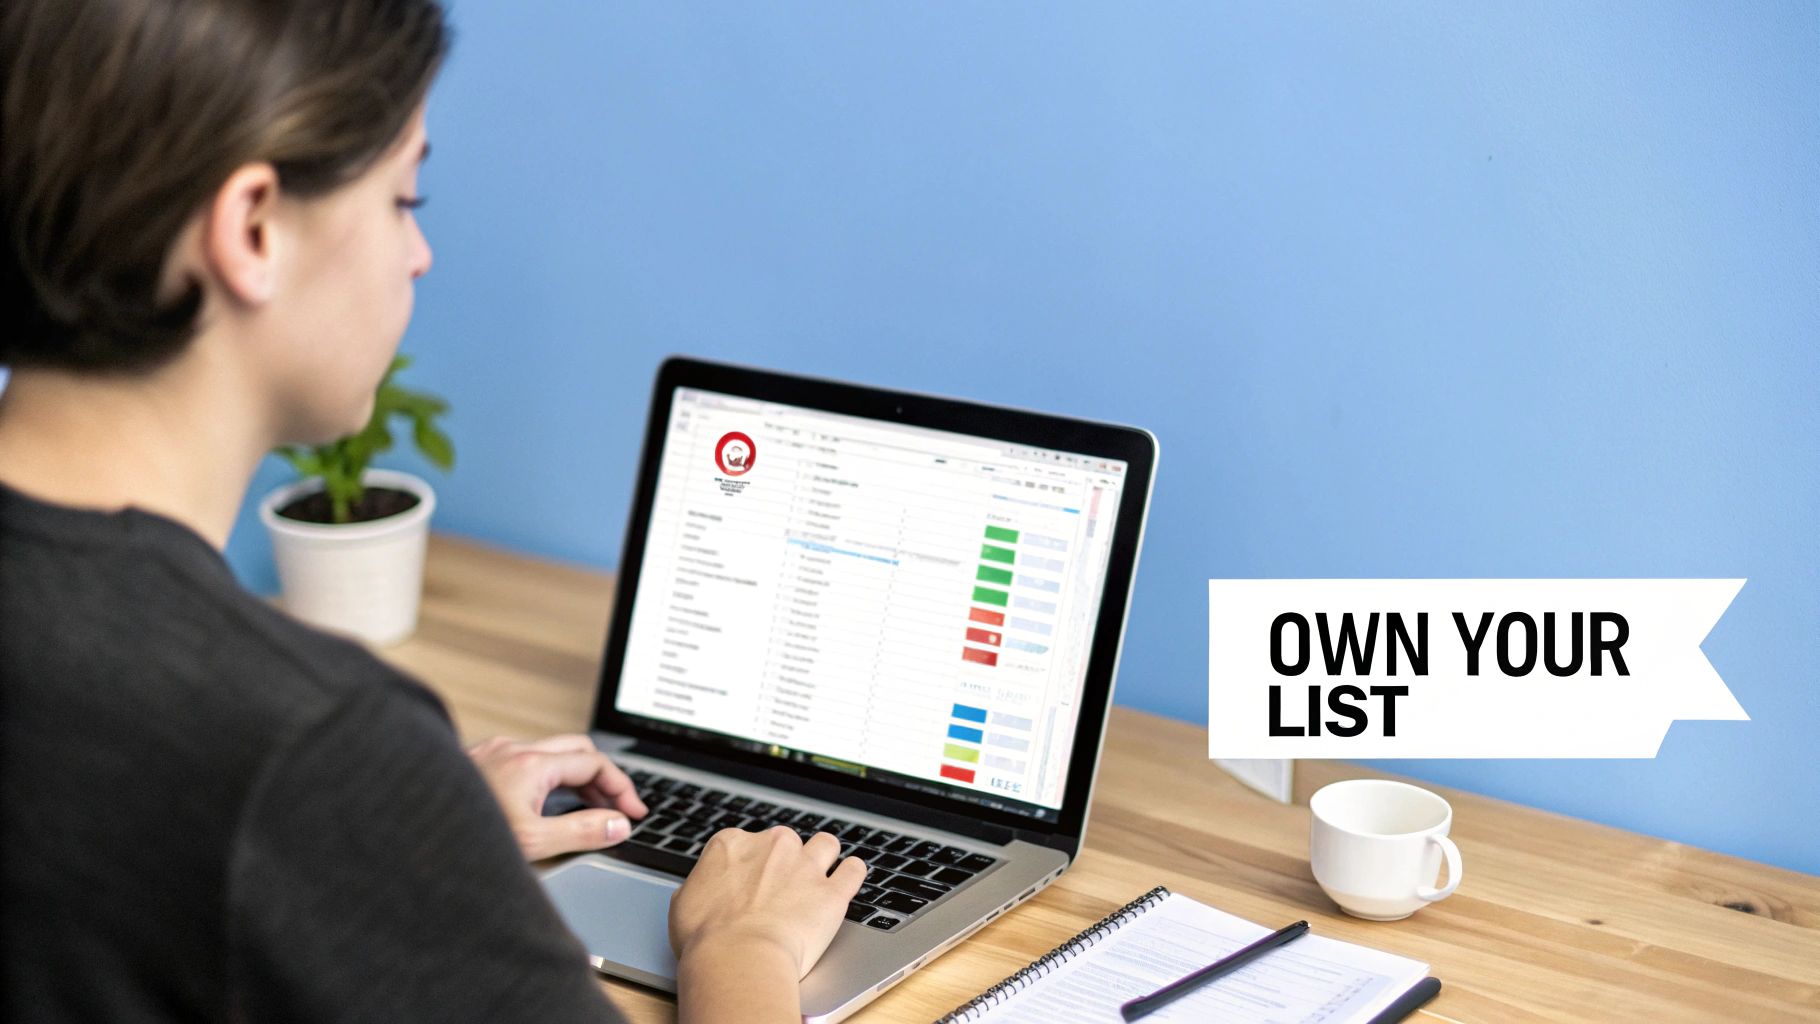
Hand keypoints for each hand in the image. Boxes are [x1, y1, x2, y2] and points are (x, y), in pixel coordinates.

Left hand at [466, 734, 647, 860]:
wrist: (406, 832)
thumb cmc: (460, 838)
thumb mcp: (533, 843)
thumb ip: (582, 831)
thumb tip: (617, 824)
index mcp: (532, 763)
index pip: (594, 762)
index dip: (622, 786)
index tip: (634, 811)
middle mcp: (513, 750)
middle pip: (576, 749)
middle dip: (602, 776)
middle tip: (616, 806)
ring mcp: (493, 752)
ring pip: (549, 753)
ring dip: (574, 776)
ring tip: (587, 808)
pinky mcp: (477, 762)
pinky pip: (524, 760)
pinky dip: (546, 777)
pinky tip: (542, 803)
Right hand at [670, 827, 866, 984]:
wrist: (738, 958)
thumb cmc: (705, 938)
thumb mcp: (684, 904)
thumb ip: (701, 887)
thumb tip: (703, 891)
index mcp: (732, 843)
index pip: (746, 842)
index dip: (750, 864)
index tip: (750, 883)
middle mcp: (772, 846)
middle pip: (785, 842)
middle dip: (785, 861)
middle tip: (780, 889)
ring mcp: (805, 866)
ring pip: (825, 844)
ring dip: (824, 857)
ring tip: (820, 876)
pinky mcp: (832, 892)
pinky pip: (854, 870)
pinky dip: (852, 874)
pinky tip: (848, 880)